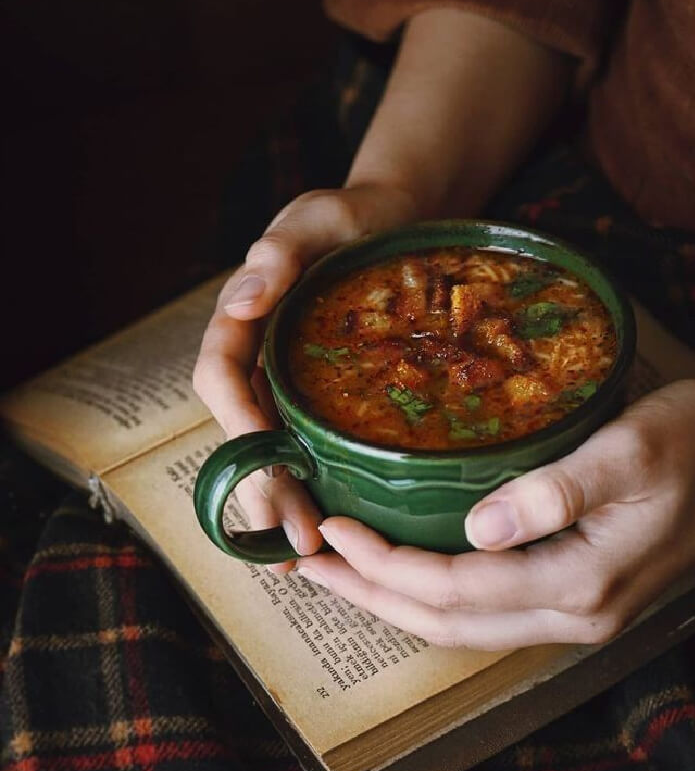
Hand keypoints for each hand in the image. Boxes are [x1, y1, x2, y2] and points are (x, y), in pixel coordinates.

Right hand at [192, 182, 418, 569]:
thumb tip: (240, 301)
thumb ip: (280, 252)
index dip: (239, 422)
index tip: (268, 463)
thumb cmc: (355, 216)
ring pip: (272, 448)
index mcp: (245, 318)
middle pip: (244, 429)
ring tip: (308, 553)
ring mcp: (287, 381)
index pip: (222, 376)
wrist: (396, 223)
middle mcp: (258, 357)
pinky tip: (334, 524)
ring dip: (284, 500)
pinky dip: (314, 485)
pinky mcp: (320, 397)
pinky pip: (306, 445)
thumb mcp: (320, 217)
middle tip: (296, 542)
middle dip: (264, 485)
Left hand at [296, 379, 694, 648]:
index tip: (331, 530)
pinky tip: (407, 567)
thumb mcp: (635, 449)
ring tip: (337, 572)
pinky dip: (433, 593)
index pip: (456, 588)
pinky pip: (486, 610)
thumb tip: (481, 524)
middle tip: (304, 568)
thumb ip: (560, 489)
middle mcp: (573, 615)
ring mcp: (577, 613)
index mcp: (580, 583)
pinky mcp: (578, 593)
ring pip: (463, 626)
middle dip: (370, 597)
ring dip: (395, 600)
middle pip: (446, 625)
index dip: (385, 564)